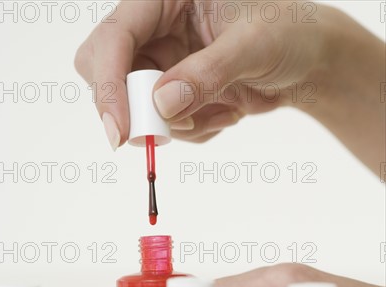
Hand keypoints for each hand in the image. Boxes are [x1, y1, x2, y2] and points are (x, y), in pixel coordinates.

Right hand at [75, 0, 328, 147]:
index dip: (109, 84)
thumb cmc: (290, 32)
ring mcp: (162, 61)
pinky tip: (228, 110)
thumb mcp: (255, 45)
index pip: (116, 36)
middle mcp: (155, 27)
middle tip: (171, 130)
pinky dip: (195, 130)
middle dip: (136, 109)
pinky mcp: (173, 91)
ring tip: (227, 108)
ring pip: (138, 107)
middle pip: (107, 72)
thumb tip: (162, 105)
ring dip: (179, 124)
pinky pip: (165, 125)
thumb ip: (208, 72)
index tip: (119, 130)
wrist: (306, 61)